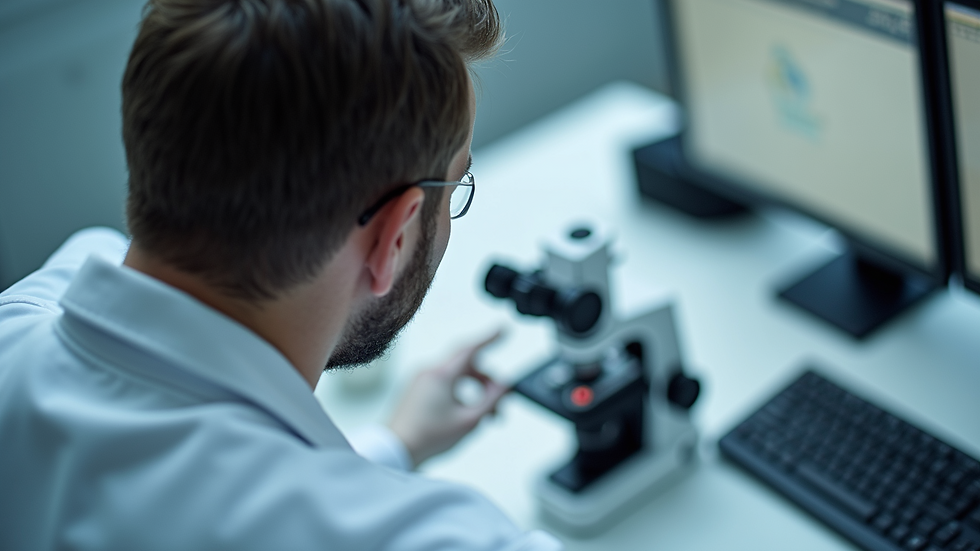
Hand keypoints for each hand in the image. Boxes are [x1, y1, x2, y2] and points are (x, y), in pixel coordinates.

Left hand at [387, 331, 509, 467]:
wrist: (396, 450)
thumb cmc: (428, 437)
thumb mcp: (469, 420)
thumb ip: (491, 400)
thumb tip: (504, 385)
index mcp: (441, 375)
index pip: (470, 349)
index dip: (490, 338)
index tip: (503, 330)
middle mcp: (429, 372)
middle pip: (466, 367)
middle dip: (486, 382)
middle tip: (500, 403)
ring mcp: (420, 381)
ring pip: (456, 378)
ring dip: (474, 391)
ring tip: (486, 416)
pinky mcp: (416, 391)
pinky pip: (444, 385)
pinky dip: (459, 394)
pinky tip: (465, 414)